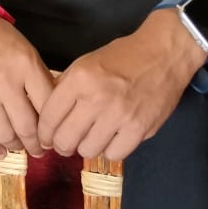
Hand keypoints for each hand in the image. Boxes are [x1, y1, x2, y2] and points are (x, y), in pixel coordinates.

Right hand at [0, 8, 53, 158]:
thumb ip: (37, 77)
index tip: (52, 136)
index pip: (47, 107)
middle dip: (35, 144)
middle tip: (38, 150)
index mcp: (26, 66)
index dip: (52, 127)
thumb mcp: (24, 50)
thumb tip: (49, 109)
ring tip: (19, 147)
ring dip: (15, 146)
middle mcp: (5, 83)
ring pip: (4, 134)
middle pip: (27, 127)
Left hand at [37, 10, 206, 162]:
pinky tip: (112, 138)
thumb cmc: (123, 56)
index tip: (47, 137)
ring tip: (92, 137)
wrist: (163, 54)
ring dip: (87, 147)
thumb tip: (46, 115)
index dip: (44, 132)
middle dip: (62, 144)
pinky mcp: (139, 129)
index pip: (49, 118)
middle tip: (67, 142)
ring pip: (87, 151)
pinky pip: (114, 155)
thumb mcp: (86, 62)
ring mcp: (119, 115)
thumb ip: (65, 87)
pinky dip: (110, 150)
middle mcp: (97, 98)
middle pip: (65, 140)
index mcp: (80, 79)